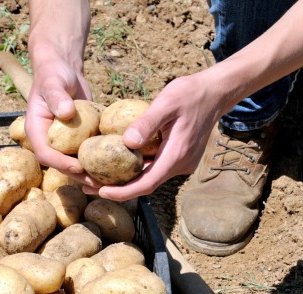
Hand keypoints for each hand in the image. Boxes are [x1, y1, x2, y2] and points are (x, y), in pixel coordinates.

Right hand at [24, 59, 99, 186]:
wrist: (64, 70)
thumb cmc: (54, 73)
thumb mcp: (53, 82)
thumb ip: (56, 96)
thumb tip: (66, 113)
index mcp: (37, 131)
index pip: (46, 154)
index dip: (61, 164)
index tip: (79, 167)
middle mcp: (49, 141)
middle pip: (62, 165)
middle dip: (80, 175)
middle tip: (98, 183)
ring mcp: (64, 142)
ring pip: (76, 163)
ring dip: (91, 173)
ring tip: (110, 181)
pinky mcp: (78, 139)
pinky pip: (87, 153)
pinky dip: (100, 161)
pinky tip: (117, 167)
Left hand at [82, 69, 223, 200]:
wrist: (216, 92)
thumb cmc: (190, 93)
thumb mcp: (167, 102)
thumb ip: (147, 122)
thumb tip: (126, 143)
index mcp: (176, 155)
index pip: (146, 183)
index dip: (123, 192)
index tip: (100, 192)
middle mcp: (179, 165)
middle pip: (145, 184)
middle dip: (117, 189)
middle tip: (87, 186)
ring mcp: (181, 163)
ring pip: (149, 177)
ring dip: (125, 180)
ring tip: (95, 177)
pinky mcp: (179, 157)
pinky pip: (154, 168)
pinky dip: (135, 169)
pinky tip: (116, 163)